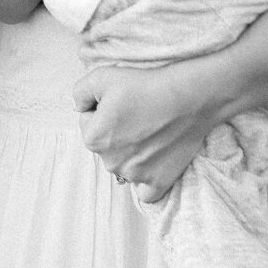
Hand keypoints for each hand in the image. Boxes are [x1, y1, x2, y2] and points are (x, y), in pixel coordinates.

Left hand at [72, 63, 217, 201]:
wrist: (188, 97)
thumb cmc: (145, 85)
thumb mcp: (101, 76)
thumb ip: (79, 93)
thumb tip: (79, 108)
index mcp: (93, 138)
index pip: (87, 121)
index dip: (102, 107)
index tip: (121, 100)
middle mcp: (111, 162)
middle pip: (105, 145)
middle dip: (115, 131)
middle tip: (138, 113)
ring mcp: (136, 176)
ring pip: (123, 165)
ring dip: (131, 152)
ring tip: (150, 130)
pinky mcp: (159, 183)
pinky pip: (145, 192)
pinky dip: (145, 182)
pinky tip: (151, 165)